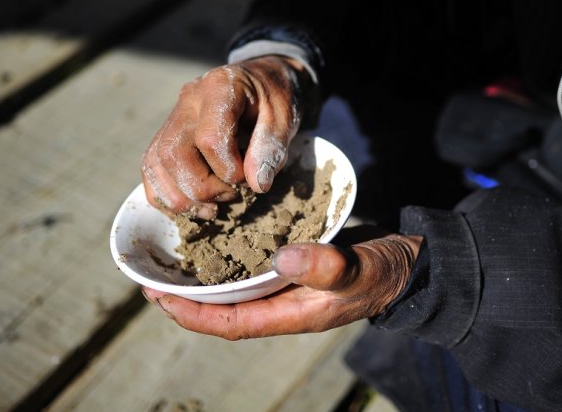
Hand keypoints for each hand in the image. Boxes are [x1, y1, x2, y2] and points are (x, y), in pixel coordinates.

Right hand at [141, 56, 309, 218]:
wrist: (260, 82)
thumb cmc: (274, 98)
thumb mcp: (284, 118)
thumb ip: (271, 148)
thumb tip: (257, 185)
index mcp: (219, 88)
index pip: (209, 139)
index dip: (229, 170)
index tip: (249, 179)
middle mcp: (188, 101)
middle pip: (174, 155)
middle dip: (204, 189)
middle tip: (234, 194)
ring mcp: (172, 118)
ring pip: (155, 166)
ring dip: (184, 198)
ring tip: (215, 205)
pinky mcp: (164, 135)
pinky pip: (150, 171)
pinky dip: (168, 195)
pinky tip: (194, 205)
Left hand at [142, 231, 422, 339]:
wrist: (407, 263)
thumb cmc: (384, 270)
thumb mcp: (358, 269)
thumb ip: (325, 266)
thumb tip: (280, 259)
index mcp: (294, 314)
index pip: (232, 323)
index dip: (192, 315)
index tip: (158, 299)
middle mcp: (286, 305)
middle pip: (226, 309)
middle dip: (188, 298)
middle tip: (154, 277)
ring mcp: (292, 288)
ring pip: (239, 289)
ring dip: (208, 278)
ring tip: (178, 258)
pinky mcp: (298, 269)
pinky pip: (256, 269)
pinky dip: (234, 258)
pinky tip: (222, 236)